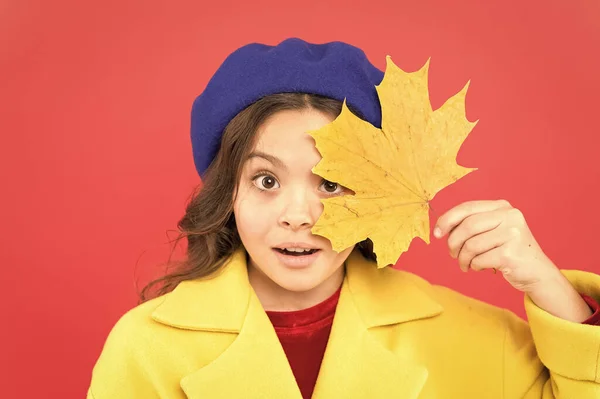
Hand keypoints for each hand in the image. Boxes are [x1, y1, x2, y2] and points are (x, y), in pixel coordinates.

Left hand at [434, 200, 592, 321]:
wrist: (536, 272)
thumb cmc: (508, 250)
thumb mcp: (493, 230)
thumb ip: (472, 224)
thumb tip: (440, 228)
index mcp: (502, 206)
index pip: (467, 208)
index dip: (447, 219)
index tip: (436, 233)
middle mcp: (510, 216)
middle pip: (467, 226)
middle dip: (453, 242)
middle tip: (452, 254)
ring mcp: (512, 234)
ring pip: (471, 245)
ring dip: (462, 258)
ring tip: (465, 264)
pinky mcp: (511, 253)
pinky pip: (479, 260)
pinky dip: (475, 266)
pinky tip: (480, 267)